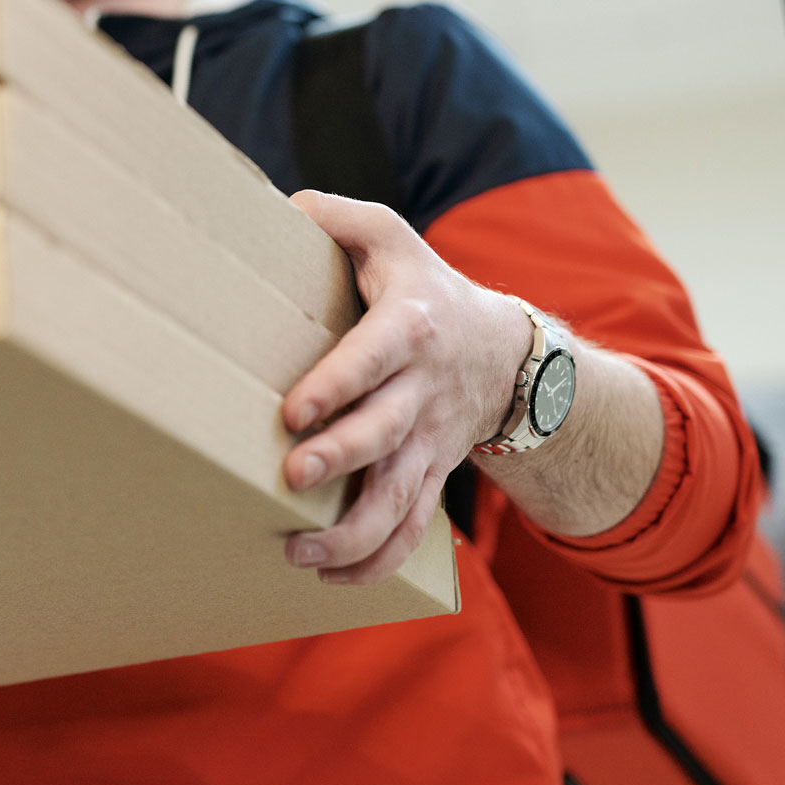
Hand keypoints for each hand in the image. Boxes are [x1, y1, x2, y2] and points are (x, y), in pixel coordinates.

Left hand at [279, 192, 530, 584]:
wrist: (506, 351)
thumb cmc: (421, 285)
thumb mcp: (386, 233)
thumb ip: (333, 216)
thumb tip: (278, 208)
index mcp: (411, 326)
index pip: (375, 355)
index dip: (338, 384)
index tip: (293, 411)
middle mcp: (423, 390)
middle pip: (386, 433)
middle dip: (342, 458)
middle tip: (292, 478)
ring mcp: (430, 441)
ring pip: (400, 498)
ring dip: (352, 534)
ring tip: (298, 550)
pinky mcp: (430, 477)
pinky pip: (410, 531)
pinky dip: (375, 563)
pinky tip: (328, 576)